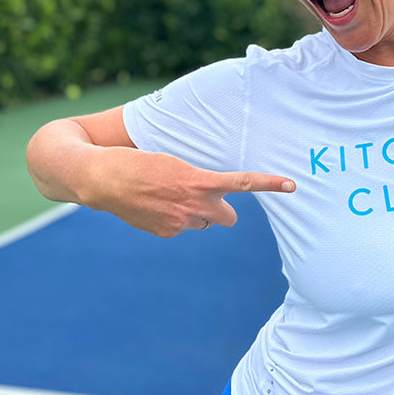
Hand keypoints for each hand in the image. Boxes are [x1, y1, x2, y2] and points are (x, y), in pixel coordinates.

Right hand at [84, 148, 294, 237]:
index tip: (292, 185)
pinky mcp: (166, 232)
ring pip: (201, 222)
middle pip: (227, 217)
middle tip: (207, 200)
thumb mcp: (174, 164)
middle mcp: (195, 206)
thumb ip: (198, 183)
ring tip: (167, 197)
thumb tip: (208, 200)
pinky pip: (180, 227)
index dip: (269, 183)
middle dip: (222, 213)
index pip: (243, 184)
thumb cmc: (139, 162)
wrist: (100, 178)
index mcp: (199, 182)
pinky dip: (172, 219)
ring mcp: (181, 223)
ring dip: (194, 214)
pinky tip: (152, 206)